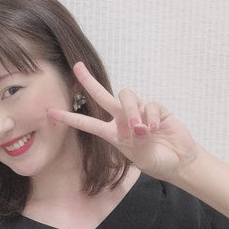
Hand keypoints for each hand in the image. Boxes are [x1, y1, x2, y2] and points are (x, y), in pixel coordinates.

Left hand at [47, 62, 198, 181]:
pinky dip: (151, 117)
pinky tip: (155, 129)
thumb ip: (137, 142)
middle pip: (101, 95)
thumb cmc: (155, 160)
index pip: (87, 123)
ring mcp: (138, 111)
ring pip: (126, 96)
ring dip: (131, 111)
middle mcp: (121, 119)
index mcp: (111, 133)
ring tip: (141, 130)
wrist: (177, 161)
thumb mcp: (141, 158)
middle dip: (89, 81)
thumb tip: (138, 126)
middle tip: (77, 67)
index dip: (69, 118)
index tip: (50, 112)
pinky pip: (149, 105)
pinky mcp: (155, 108)